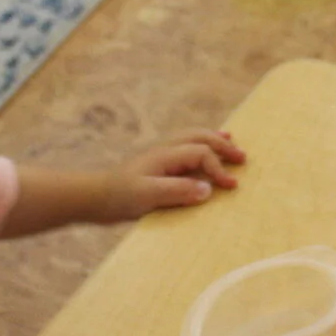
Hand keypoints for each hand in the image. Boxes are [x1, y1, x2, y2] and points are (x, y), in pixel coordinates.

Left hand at [110, 129, 244, 218]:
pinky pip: (185, 149)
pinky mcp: (156, 166)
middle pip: (200, 138)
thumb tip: (208, 189)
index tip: (231, 186)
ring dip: (213, 140)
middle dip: (223, 145)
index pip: (201, 154)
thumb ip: (178, 191)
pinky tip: (202, 155)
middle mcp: (165, 150)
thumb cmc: (119, 196)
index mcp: (165, 155)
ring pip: (192, 139)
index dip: (219, 168)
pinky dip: (200, 148)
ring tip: (230, 139)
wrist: (93, 197)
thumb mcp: (149, 196)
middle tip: (243, 157)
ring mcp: (160, 156)